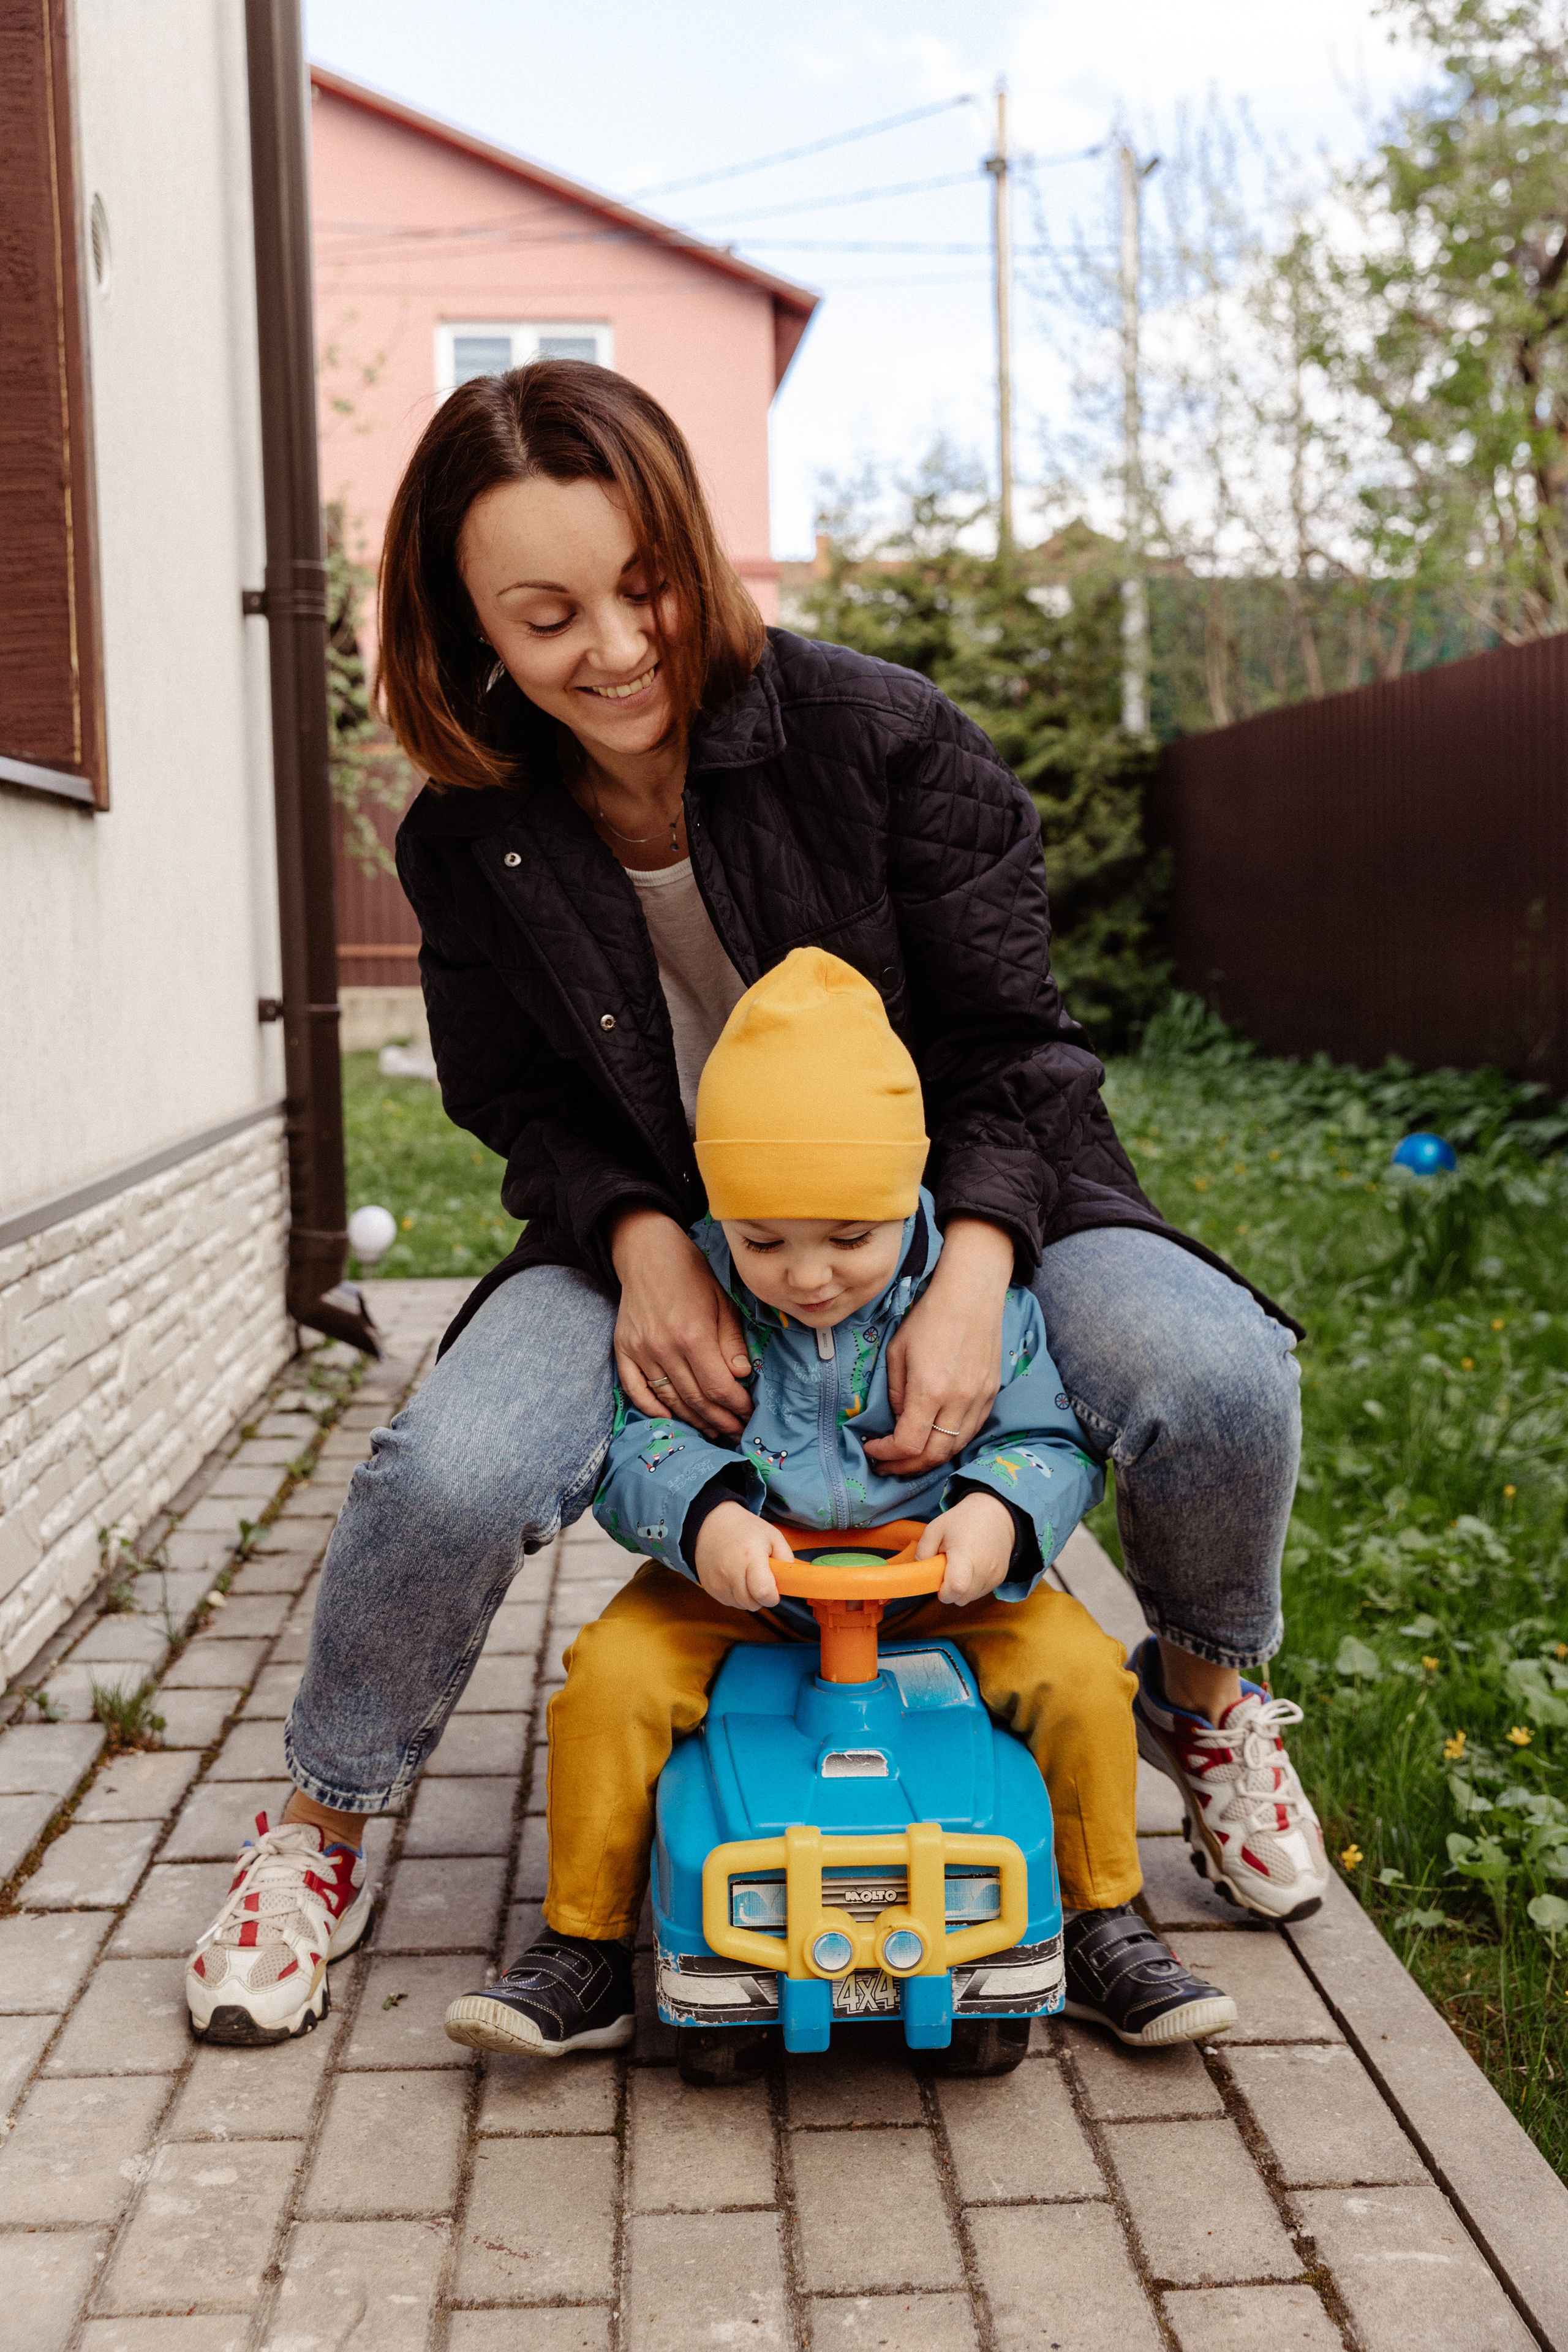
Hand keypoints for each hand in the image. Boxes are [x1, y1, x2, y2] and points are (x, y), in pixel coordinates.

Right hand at [611, 1209, 753, 1438]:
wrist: (646, 1252)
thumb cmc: (690, 1274)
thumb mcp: (722, 1301)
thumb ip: (731, 1341)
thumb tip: (742, 1376)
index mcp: (693, 1334)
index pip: (718, 1387)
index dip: (736, 1407)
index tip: (749, 1414)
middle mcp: (664, 1347)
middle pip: (695, 1400)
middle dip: (719, 1421)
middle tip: (735, 1432)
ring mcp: (640, 1351)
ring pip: (668, 1400)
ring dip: (693, 1421)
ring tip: (712, 1430)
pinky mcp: (623, 1350)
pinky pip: (636, 1390)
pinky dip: (652, 1409)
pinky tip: (671, 1419)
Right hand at [693, 1501, 791, 1610]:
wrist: (711, 1524)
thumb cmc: (745, 1529)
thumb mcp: (773, 1536)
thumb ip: (786, 1559)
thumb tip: (790, 1582)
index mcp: (750, 1556)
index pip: (763, 1592)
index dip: (773, 1597)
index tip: (774, 1590)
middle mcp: (731, 1571)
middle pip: (752, 1603)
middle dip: (761, 1597)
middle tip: (761, 1579)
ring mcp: (717, 1580)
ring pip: (740, 1605)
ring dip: (747, 1597)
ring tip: (746, 1576)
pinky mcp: (708, 1586)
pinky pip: (728, 1601)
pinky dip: (734, 1595)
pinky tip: (734, 1577)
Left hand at [863, 1218, 1013, 1476]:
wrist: (971, 1294)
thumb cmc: (928, 1317)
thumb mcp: (897, 1352)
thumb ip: (895, 1393)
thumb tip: (898, 1420)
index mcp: (930, 1389)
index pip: (908, 1443)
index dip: (886, 1454)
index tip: (872, 1449)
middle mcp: (958, 1400)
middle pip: (934, 1455)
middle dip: (906, 1466)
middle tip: (887, 1465)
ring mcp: (980, 1399)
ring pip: (956, 1448)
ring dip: (930, 1459)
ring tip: (909, 1458)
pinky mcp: (991, 1394)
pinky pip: (971, 1431)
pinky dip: (951, 1442)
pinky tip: (935, 1437)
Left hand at [918, 1491, 1015, 1606]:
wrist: (995, 1514)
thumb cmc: (962, 1520)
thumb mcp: (935, 1528)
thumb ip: (922, 1552)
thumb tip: (919, 1574)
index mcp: (965, 1554)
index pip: (956, 1588)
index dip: (943, 1592)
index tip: (939, 1580)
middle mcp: (984, 1568)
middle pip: (961, 1598)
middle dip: (950, 1590)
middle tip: (947, 1569)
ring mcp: (995, 1575)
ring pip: (970, 1598)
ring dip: (961, 1589)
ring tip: (961, 1566)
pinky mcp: (1001, 1578)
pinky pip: (981, 1592)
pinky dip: (973, 1585)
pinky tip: (972, 1567)